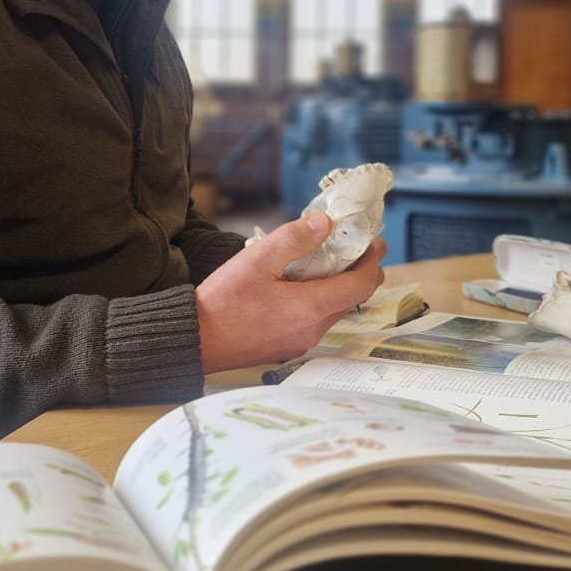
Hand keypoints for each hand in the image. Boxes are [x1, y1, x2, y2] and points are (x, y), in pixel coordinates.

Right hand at [195, 212, 384, 373]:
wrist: (195, 340)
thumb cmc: (223, 301)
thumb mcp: (256, 260)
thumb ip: (294, 239)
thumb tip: (325, 224)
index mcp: (311, 307)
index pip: (361, 285)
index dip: (372, 261)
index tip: (374, 243)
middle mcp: (313, 328)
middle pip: (351, 298)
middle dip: (357, 271)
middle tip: (353, 247)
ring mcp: (301, 341)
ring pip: (333, 310)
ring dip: (336, 286)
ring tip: (323, 261)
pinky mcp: (287, 346)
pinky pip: (315, 320)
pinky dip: (318, 300)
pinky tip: (298, 285)